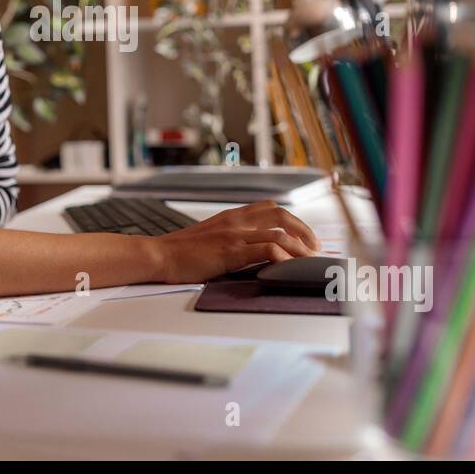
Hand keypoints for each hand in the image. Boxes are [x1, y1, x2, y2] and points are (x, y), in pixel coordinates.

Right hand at [151, 200, 320, 283]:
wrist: (159, 255)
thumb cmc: (181, 251)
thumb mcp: (210, 236)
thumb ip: (230, 236)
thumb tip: (251, 249)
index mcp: (231, 215)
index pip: (270, 207)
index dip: (292, 219)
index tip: (303, 235)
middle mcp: (236, 220)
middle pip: (280, 215)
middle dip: (303, 230)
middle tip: (315, 247)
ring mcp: (234, 234)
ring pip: (279, 232)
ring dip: (300, 247)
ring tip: (310, 260)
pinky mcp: (230, 251)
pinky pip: (266, 249)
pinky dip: (283, 256)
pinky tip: (289, 266)